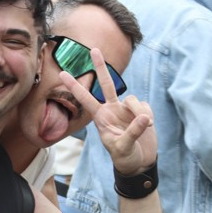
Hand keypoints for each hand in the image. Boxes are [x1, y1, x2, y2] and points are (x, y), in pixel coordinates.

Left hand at [58, 47, 156, 174]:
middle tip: (93, 49)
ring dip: (139, 112)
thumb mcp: (123, 147)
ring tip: (146, 126)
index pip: (85, 99)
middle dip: (100, 67)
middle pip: (106, 84)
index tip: (62, 73)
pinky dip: (148, 116)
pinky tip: (148, 126)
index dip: (75, 87)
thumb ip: (133, 132)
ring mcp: (126, 109)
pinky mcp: (141, 111)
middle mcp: (112, 109)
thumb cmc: (124, 157)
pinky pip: (145, 107)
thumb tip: (144, 117)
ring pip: (133, 99)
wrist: (139, 162)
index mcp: (101, 118)